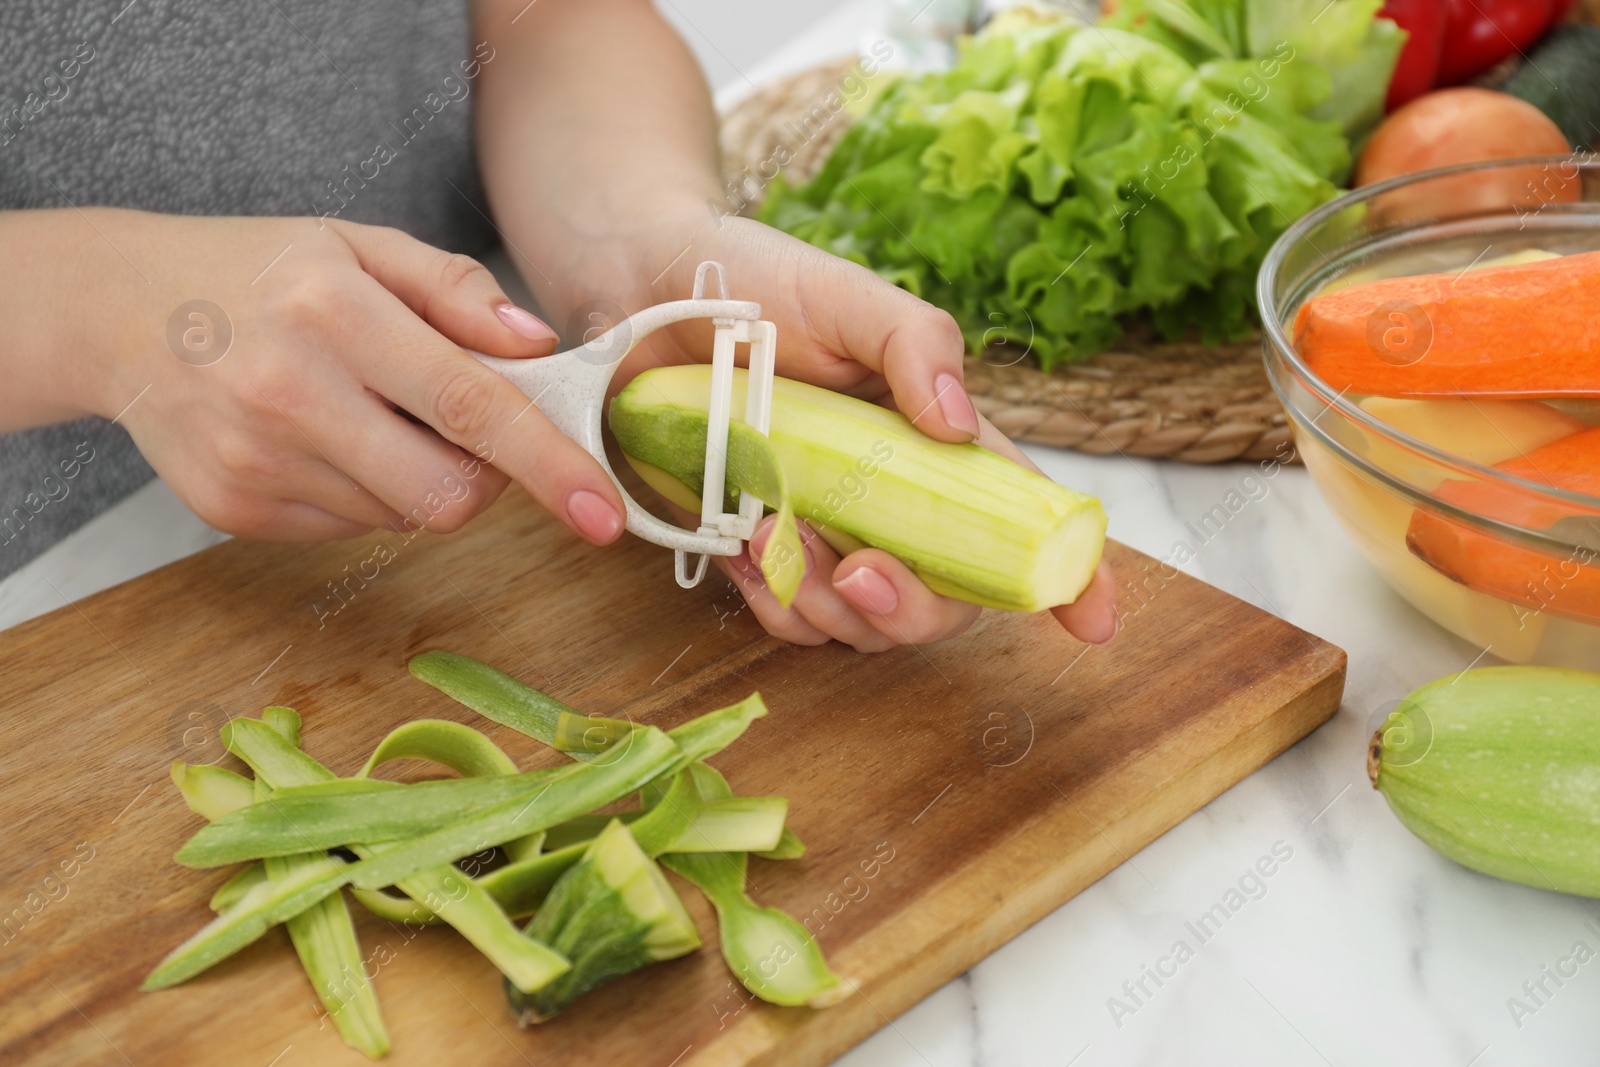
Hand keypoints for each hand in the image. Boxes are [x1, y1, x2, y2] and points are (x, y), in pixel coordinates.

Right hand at [29, 209, 628, 543]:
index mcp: (335, 313)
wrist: (116, 310)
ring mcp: (255, 463)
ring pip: (401, 516)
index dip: (549, 464)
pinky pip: (349, 529)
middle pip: (447, 493)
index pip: (470, 405)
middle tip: (456, 426)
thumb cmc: (260, 273)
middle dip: (484, 478)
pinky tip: (321, 439)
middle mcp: (290, 394)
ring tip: (363, 412)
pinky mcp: (232, 510)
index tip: (605, 512)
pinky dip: (363, 493)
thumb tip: (539, 348)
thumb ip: (456, 292)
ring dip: (416, 478)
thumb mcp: (361, 245)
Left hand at [590, 212, 1118, 649]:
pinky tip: (736, 546)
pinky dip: (767, 600)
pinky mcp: (759, 551)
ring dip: (823, 602)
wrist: (643, 291)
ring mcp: (826, 531)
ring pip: (862, 623)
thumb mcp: (847, 296)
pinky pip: (787, 618)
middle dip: (911, 607)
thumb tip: (957, 422)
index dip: (1069, 574)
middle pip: (944, 598)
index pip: (1019, 515)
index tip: (1094, 624)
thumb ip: (915, 343)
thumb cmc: (756, 281)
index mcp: (934, 443)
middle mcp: (891, 499)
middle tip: (857, 569)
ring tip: (765, 529)